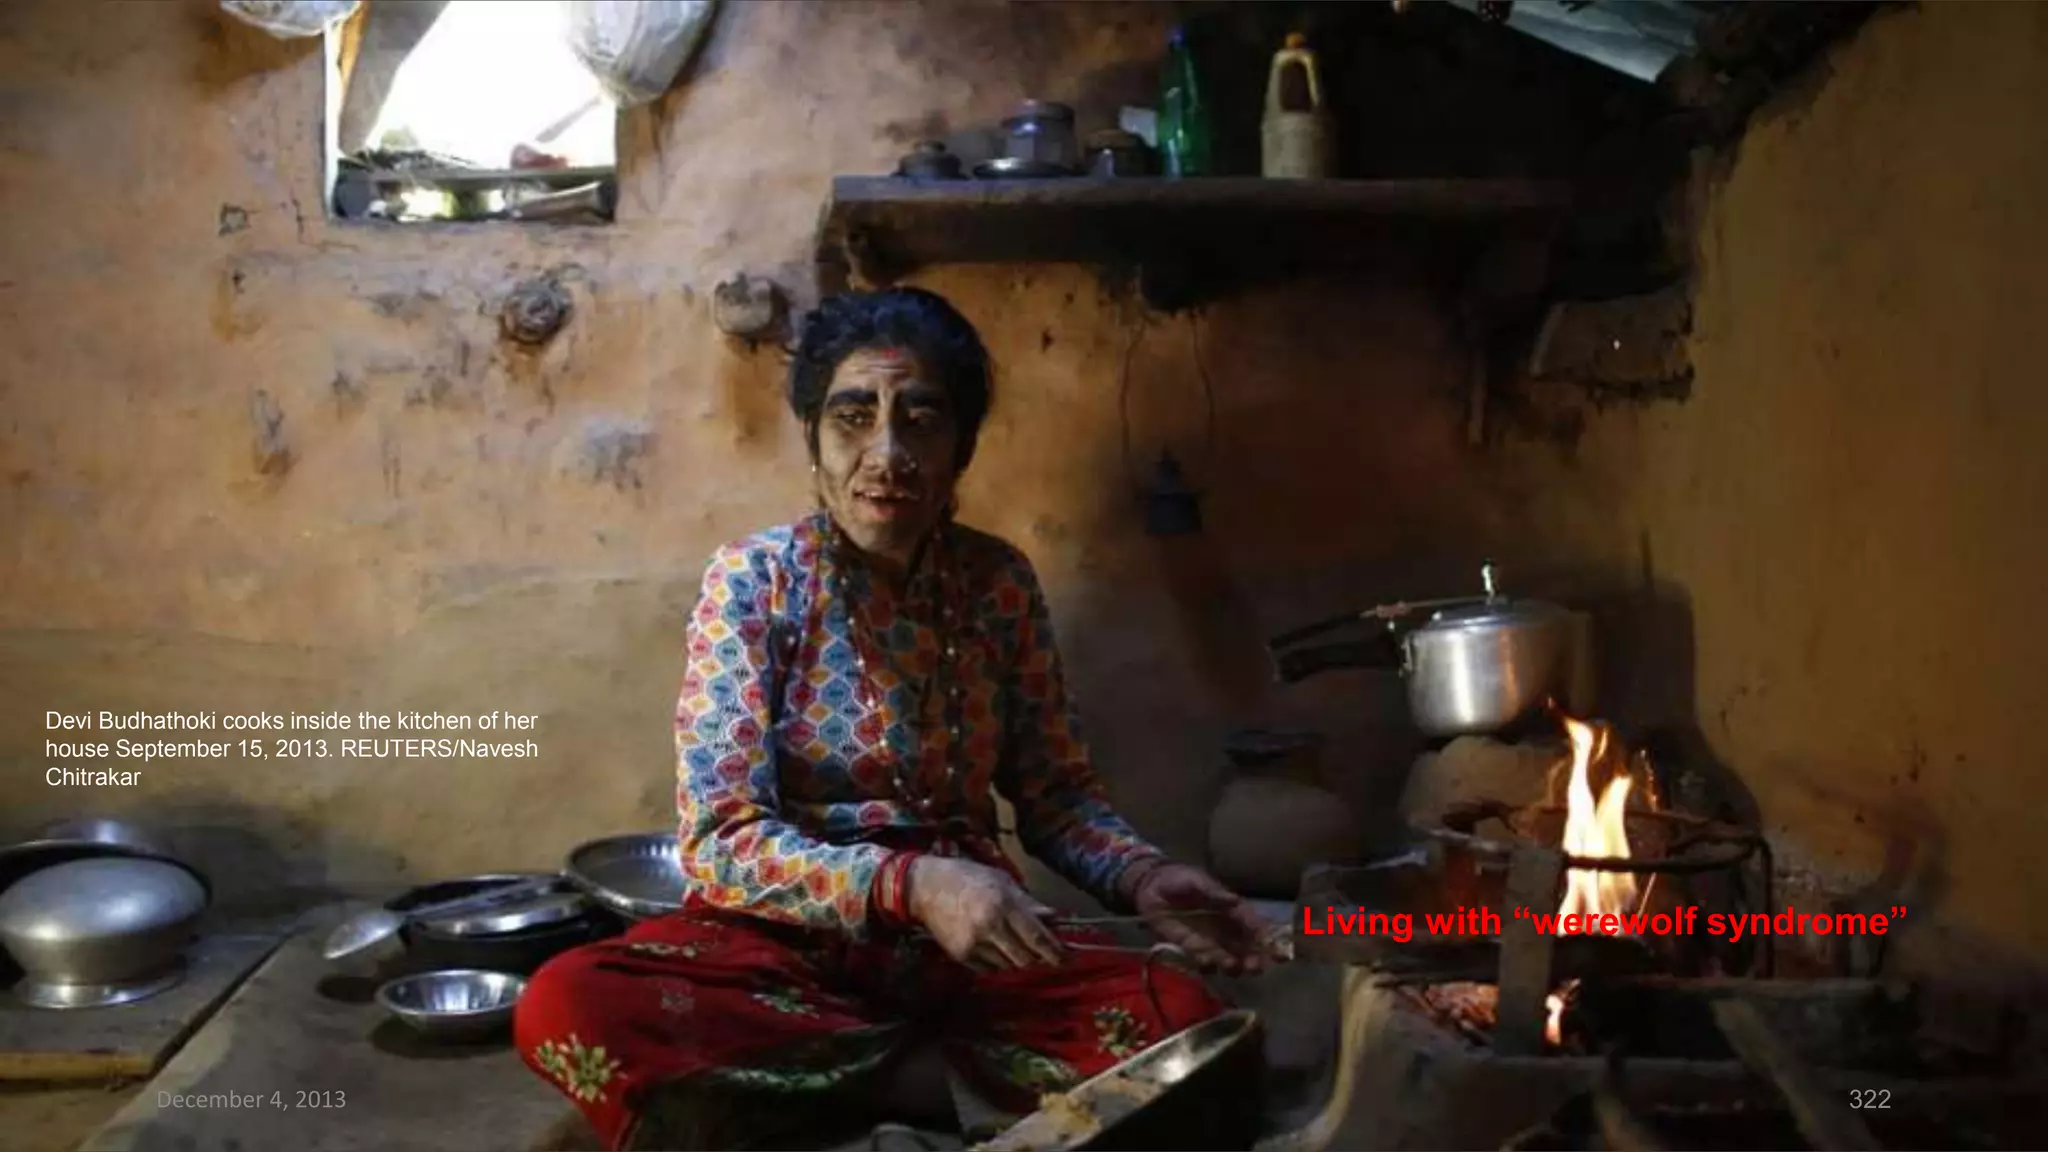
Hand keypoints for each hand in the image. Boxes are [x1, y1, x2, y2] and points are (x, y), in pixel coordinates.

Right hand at [907, 856, 1065, 970]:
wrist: (926, 887)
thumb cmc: (969, 877)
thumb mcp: (1002, 882)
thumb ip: (1028, 903)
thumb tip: (1053, 918)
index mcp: (1002, 905)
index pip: (1036, 937)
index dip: (1054, 951)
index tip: (1066, 958)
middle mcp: (989, 927)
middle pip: (1025, 958)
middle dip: (1037, 958)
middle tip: (1040, 951)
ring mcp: (973, 944)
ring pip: (1008, 966)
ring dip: (1016, 959)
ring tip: (1011, 942)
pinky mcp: (960, 956)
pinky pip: (990, 969)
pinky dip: (998, 962)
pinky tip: (992, 945)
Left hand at [1126, 861, 1274, 975]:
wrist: (1150, 888)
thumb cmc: (1178, 879)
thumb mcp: (1195, 880)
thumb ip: (1213, 891)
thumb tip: (1234, 900)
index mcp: (1233, 910)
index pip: (1255, 926)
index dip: (1267, 938)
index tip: (1278, 952)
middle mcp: (1226, 930)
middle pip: (1247, 949)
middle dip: (1254, 959)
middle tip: (1255, 966)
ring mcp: (1211, 942)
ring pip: (1230, 960)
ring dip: (1234, 966)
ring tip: (1231, 965)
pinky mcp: (1192, 950)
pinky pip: (1205, 963)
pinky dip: (1208, 966)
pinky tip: (1206, 962)